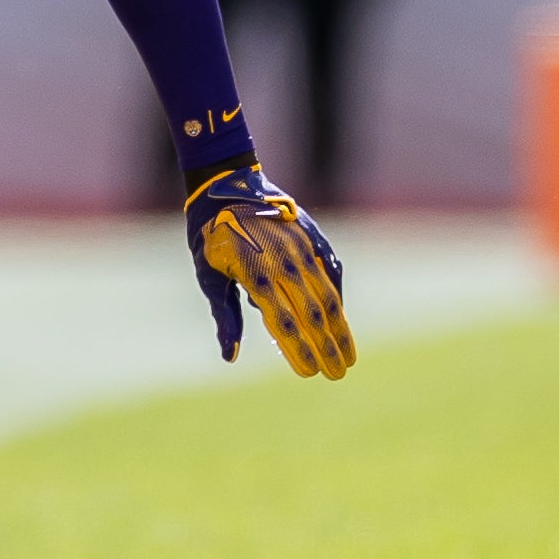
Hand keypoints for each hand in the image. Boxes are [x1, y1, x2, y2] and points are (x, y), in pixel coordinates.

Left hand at [183, 163, 353, 377]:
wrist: (227, 184)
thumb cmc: (211, 235)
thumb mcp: (209, 276)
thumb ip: (226, 316)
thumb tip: (230, 356)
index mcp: (256, 274)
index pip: (284, 323)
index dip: (299, 350)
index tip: (309, 373)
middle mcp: (284, 262)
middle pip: (313, 314)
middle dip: (328, 346)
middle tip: (338, 374)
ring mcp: (302, 247)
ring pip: (327, 294)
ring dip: (340, 326)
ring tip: (349, 354)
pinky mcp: (312, 236)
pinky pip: (331, 271)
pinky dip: (337, 295)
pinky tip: (341, 315)